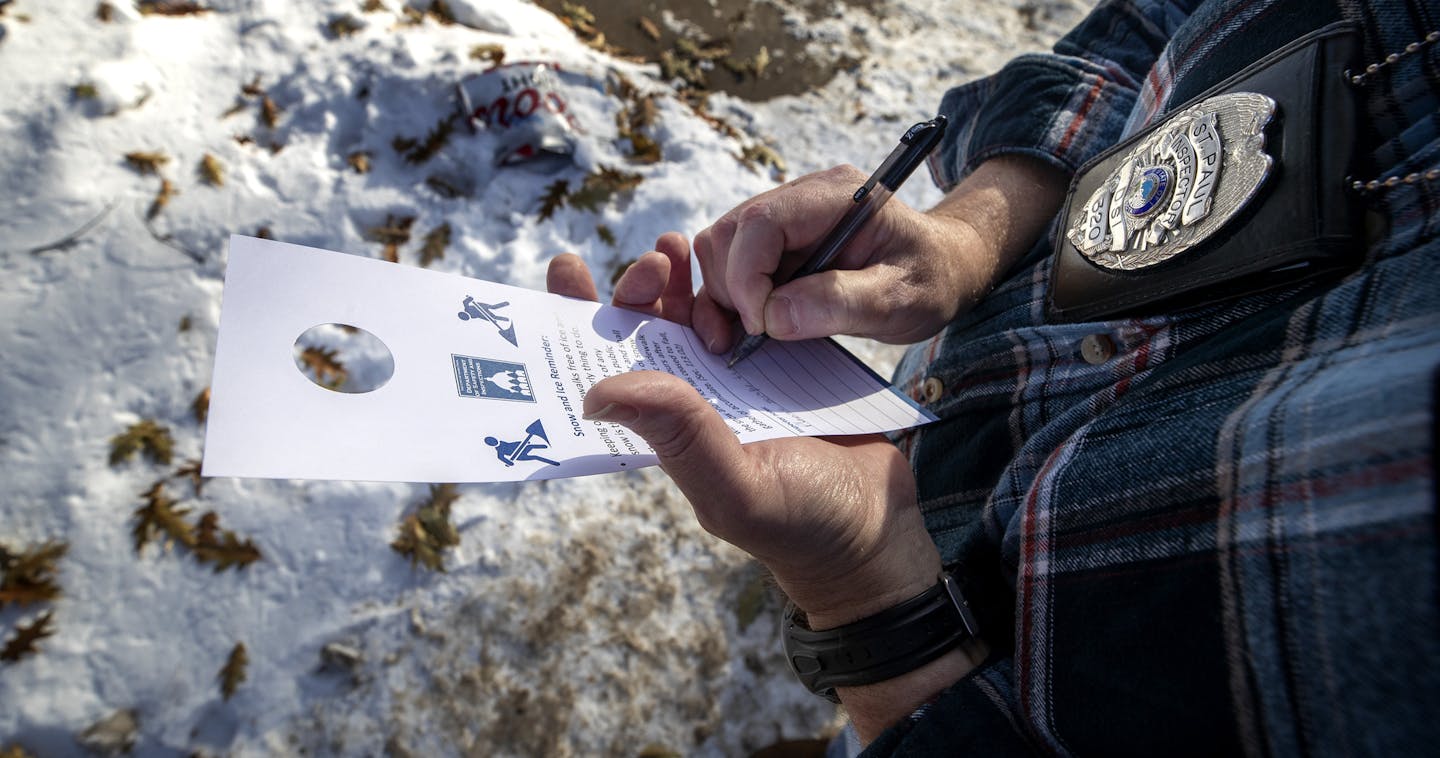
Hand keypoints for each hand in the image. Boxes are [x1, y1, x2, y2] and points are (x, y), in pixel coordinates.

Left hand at [547, 233, 938, 622]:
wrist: (878, 526)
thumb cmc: (801, 524)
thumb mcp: (737, 487)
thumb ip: (678, 437)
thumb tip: (596, 391)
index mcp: (666, 431)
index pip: (607, 369)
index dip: (578, 320)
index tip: (568, 267)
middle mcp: (692, 402)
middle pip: (647, 330)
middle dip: (639, 286)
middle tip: (656, 259)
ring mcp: (738, 381)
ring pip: (695, 313)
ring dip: (682, 277)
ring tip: (681, 246)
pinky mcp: (783, 364)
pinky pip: (752, 312)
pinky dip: (741, 283)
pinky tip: (742, 262)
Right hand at [689, 155, 1067, 351]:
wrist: (943, 269)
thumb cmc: (932, 278)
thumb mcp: (903, 298)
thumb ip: (842, 303)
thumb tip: (773, 315)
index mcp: (836, 196)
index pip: (762, 223)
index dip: (746, 277)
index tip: (762, 325)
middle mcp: (802, 198)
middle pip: (729, 234)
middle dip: (729, 289)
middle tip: (752, 337)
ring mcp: (786, 220)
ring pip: (721, 249)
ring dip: (724, 297)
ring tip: (750, 336)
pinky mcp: (777, 245)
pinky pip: (731, 266)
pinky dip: (730, 300)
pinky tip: (752, 328)